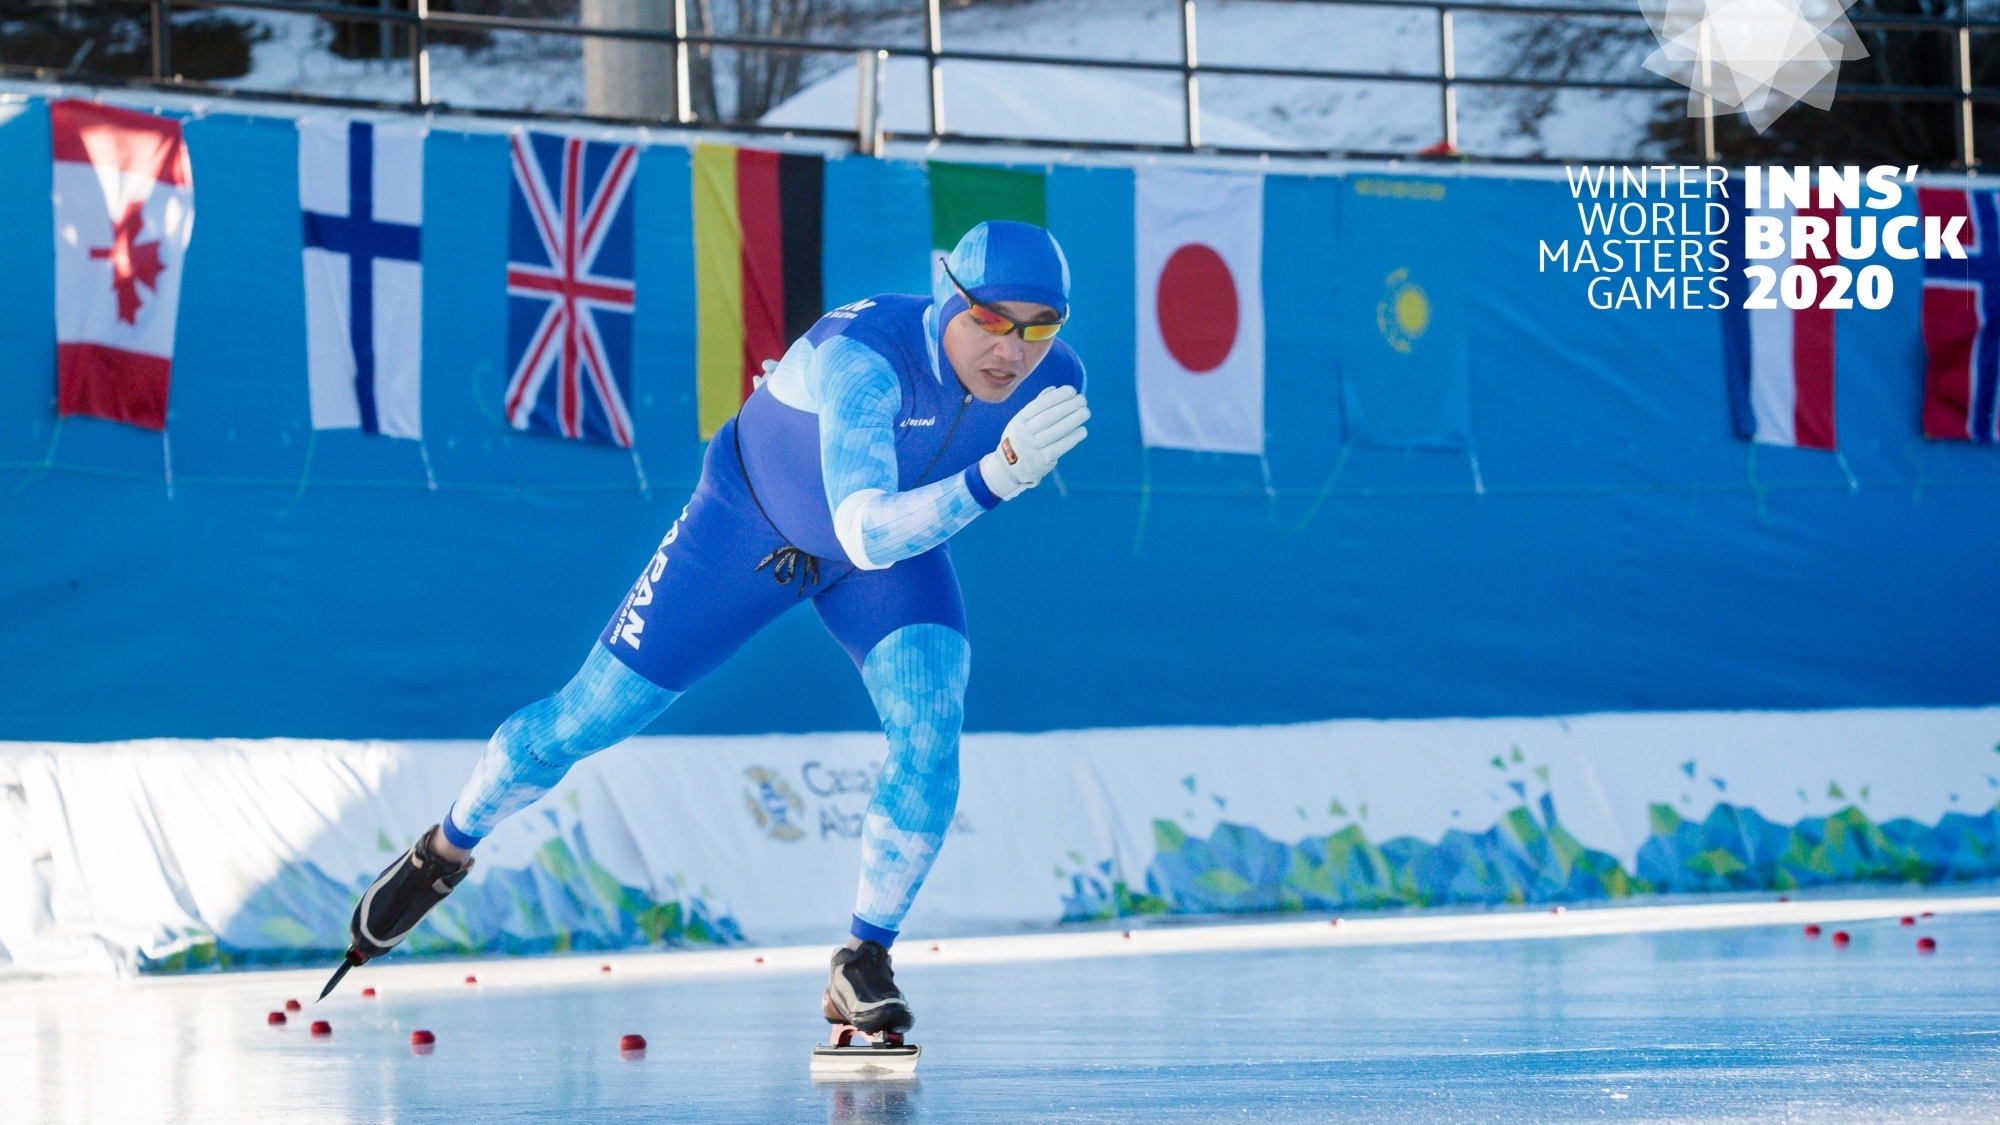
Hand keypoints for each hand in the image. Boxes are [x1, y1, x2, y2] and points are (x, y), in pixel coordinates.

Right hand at [979, 386, 1088, 500]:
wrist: (1010, 468)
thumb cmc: (1021, 438)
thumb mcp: (1022, 421)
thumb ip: (1037, 405)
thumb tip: (1054, 389)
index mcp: (1020, 420)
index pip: (1038, 405)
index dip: (1056, 397)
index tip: (1071, 390)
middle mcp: (1024, 433)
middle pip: (1047, 417)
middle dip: (1067, 406)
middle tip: (1083, 400)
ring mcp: (1032, 448)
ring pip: (1055, 432)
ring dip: (1073, 420)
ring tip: (1086, 412)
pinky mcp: (1042, 461)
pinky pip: (1059, 447)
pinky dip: (1072, 438)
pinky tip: (1082, 430)